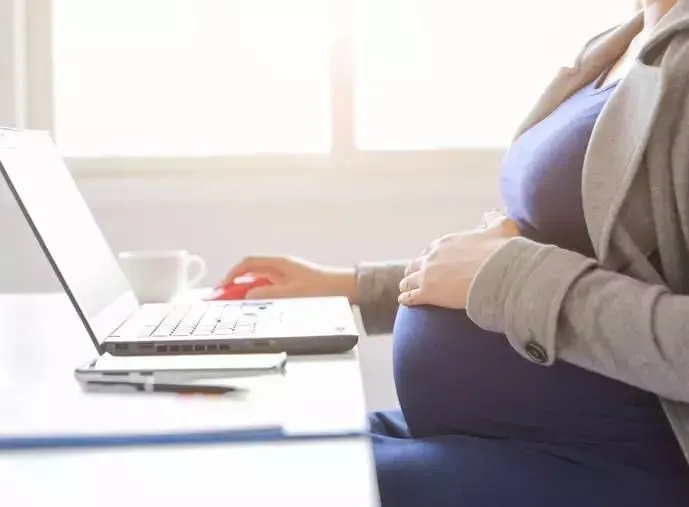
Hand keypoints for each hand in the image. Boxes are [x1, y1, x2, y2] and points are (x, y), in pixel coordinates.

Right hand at [219, 255, 356, 300]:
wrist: (344, 289)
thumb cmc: (322, 287)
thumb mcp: (291, 293)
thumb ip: (268, 293)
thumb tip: (249, 294)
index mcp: (279, 263)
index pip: (248, 263)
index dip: (233, 273)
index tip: (223, 286)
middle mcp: (281, 267)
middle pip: (251, 272)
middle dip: (236, 284)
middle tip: (224, 297)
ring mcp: (285, 276)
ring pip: (259, 281)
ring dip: (247, 291)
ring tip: (237, 304)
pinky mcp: (291, 285)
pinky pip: (268, 288)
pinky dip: (259, 295)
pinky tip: (256, 305)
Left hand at [398, 211, 519, 308]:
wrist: (496, 274)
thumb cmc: (499, 251)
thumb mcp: (501, 227)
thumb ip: (494, 219)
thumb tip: (491, 214)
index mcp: (446, 242)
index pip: (431, 249)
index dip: (430, 256)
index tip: (431, 261)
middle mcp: (432, 256)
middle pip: (415, 264)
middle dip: (414, 270)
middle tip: (415, 276)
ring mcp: (427, 275)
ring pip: (408, 280)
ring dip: (407, 284)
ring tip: (405, 289)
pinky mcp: (427, 293)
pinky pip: (410, 296)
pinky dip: (406, 299)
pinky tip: (404, 301)